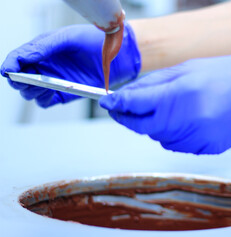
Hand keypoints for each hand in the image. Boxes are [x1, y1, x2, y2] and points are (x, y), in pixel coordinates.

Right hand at [1, 24, 140, 107]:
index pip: (19, 58)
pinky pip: (46, 101)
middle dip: (19, 80)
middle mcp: (46, 65)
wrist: (118, 55)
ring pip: (31, 92)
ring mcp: (54, 80)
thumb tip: (23, 57)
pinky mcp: (64, 93)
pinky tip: (51, 92)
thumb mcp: (68, 38)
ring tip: (41, 85)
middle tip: (26, 79)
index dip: (11, 65)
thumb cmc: (95, 41)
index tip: (9, 70)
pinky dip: (43, 99)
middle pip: (21, 78)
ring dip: (31, 90)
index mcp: (43, 49)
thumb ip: (45, 47)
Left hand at [100, 50, 230, 153]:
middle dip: (130, 118)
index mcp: (183, 93)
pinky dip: (175, 134)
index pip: (136, 104)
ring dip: (156, 125)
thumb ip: (155, 83)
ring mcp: (200, 138)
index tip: (107, 103)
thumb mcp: (188, 69)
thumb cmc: (230, 74)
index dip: (117, 105)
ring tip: (171, 108)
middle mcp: (189, 119)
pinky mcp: (208, 149)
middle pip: (143, 127)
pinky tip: (189, 119)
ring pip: (159, 138)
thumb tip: (128, 95)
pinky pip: (178, 145)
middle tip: (126, 108)